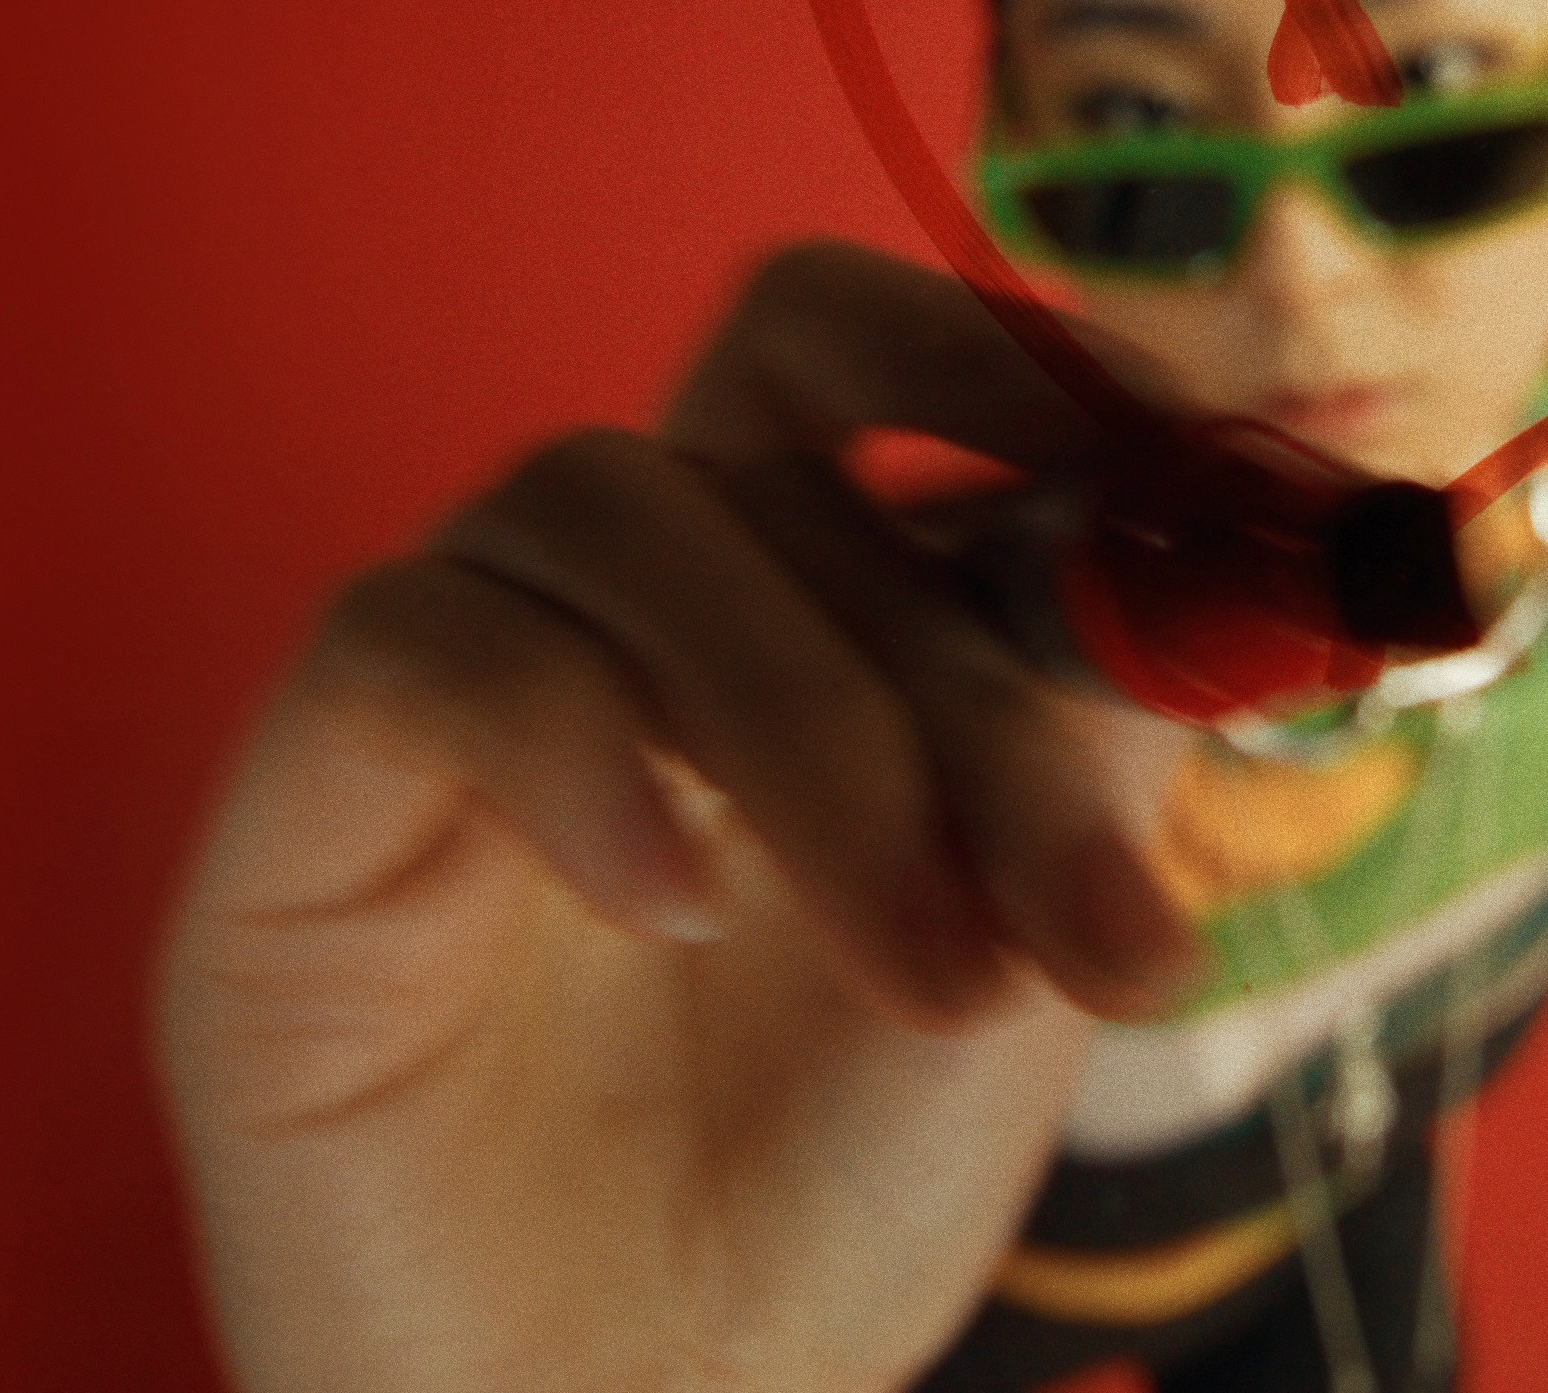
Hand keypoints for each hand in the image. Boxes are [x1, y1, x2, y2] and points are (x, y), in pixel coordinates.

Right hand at [155, 241, 1209, 1392]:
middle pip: (770, 447)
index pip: (851, 352)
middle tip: (1091, 925)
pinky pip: (418, 641)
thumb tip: (1239, 561)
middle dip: (967, 675)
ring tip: (921, 971)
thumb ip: (1090, 741)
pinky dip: (577, 739)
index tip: (1195, 475)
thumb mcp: (1021, 945)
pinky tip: (676, 904)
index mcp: (783, 601)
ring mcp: (455, 678)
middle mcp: (613, 605)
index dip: (1005, 356)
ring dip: (807, 727)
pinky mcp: (308, 796)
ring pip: (605, 503)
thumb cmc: (817, 1196)